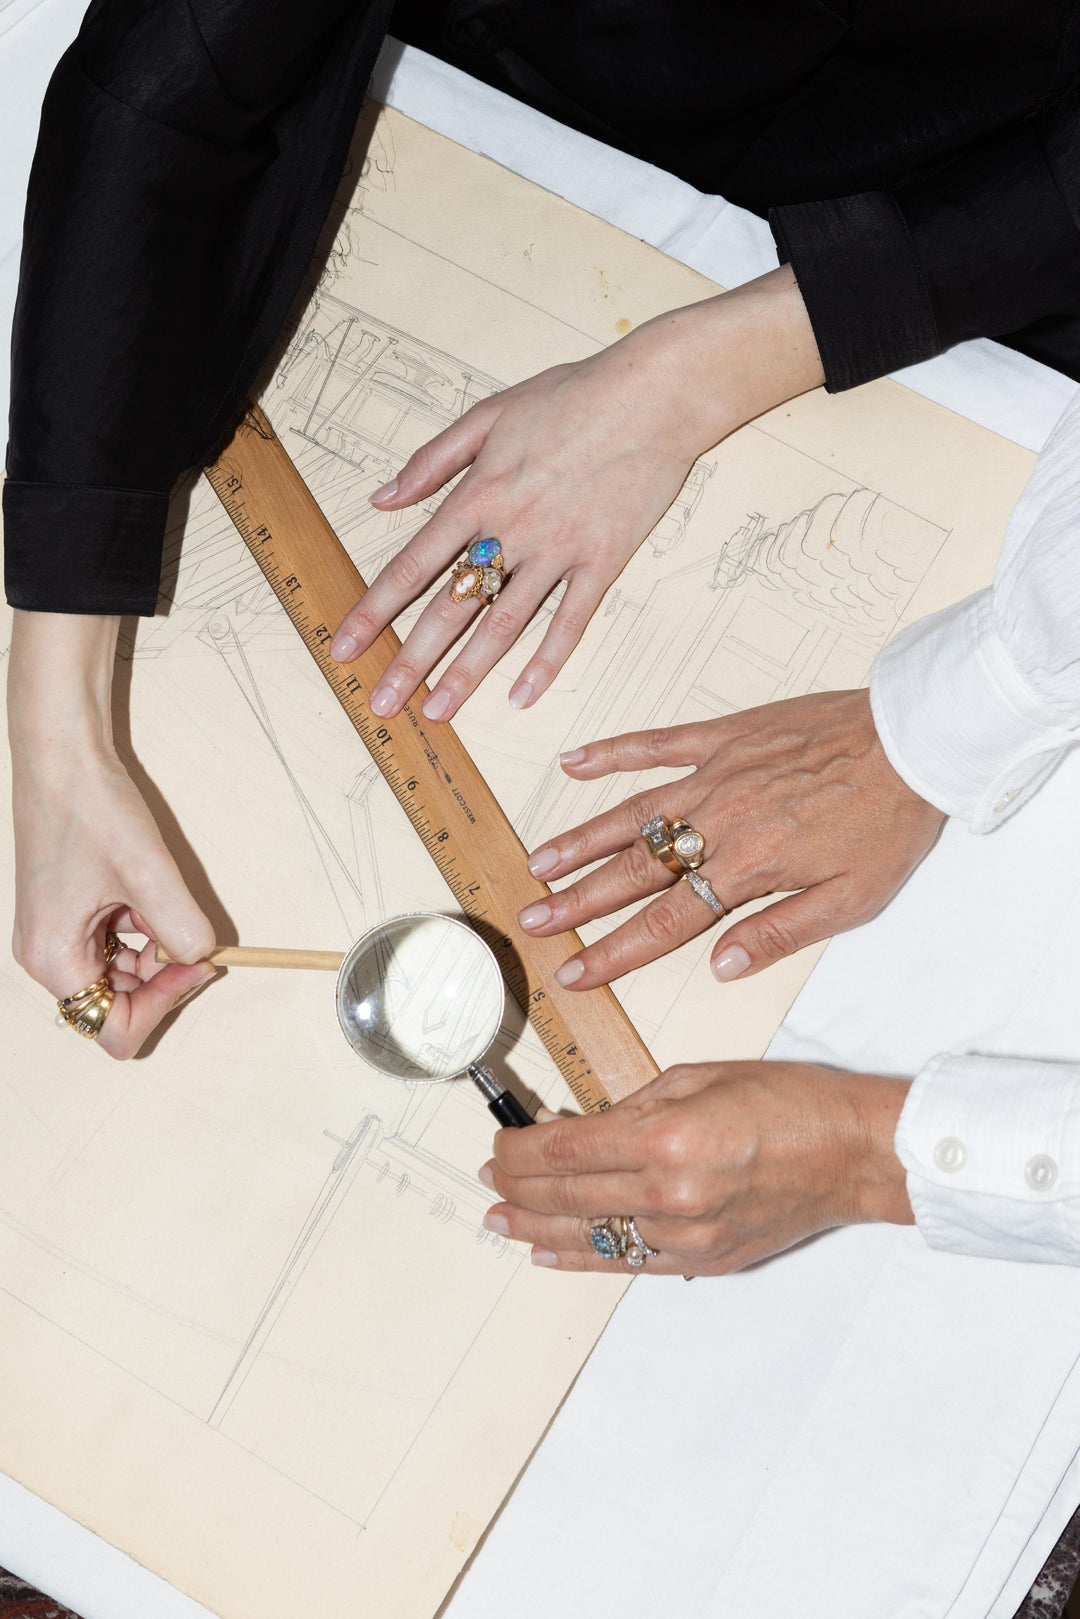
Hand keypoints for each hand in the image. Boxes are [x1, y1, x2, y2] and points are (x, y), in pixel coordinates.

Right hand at [9, 612, 217, 1057]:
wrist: (62, 756)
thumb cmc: (92, 808)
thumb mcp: (149, 874)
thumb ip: (181, 928)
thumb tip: (202, 957)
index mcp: (55, 960)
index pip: (115, 1029)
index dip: (164, 1004)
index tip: (197, 963)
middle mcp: (48, 957)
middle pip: (119, 1005)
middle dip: (163, 977)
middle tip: (194, 935)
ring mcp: (58, 936)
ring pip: (121, 975)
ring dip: (155, 951)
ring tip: (164, 901)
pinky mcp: (70, 914)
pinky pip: (115, 944)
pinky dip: (143, 929)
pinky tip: (150, 892)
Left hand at [329, 267, 822, 722]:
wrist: (654, 395)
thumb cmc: (573, 396)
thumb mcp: (489, 414)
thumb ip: (432, 461)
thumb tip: (383, 497)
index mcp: (477, 495)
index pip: (411, 566)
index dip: (373, 611)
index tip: (345, 646)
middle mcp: (511, 530)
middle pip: (449, 607)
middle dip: (410, 660)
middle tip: (384, 702)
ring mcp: (558, 551)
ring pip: (503, 624)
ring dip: (467, 673)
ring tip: (438, 712)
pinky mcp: (602, 562)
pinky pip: (569, 622)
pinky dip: (546, 661)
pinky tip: (521, 697)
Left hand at [480, 1060, 913, 1275]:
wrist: (855, 1153)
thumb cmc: (789, 1102)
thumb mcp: (699, 1076)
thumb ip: (632, 1104)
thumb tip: (577, 1125)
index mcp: (669, 1139)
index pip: (567, 1151)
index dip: (519, 1151)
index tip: (497, 1146)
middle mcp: (672, 1195)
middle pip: (569, 1197)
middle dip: (518, 1188)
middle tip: (489, 1180)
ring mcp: (688, 1236)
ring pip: (591, 1236)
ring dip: (537, 1229)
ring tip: (501, 1222)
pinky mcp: (705, 1259)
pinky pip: (629, 1262)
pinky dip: (584, 1258)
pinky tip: (550, 1254)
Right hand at [519, 689, 943, 986]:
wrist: (916, 737)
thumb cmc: (890, 821)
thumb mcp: (852, 899)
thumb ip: (781, 932)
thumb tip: (721, 966)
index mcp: (748, 867)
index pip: (666, 922)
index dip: (615, 951)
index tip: (574, 973)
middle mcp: (718, 821)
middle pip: (633, 871)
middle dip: (578, 901)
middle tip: (534, 919)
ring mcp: (715, 773)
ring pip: (631, 813)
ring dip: (581, 839)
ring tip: (538, 863)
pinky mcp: (725, 735)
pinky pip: (656, 744)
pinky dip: (613, 752)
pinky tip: (574, 763)